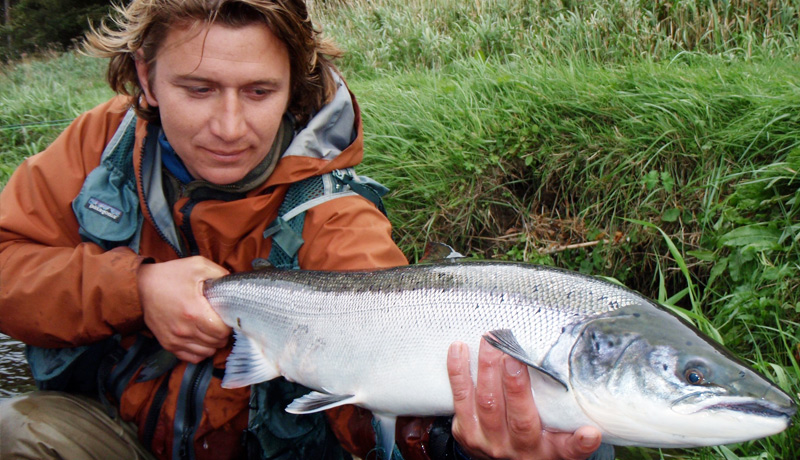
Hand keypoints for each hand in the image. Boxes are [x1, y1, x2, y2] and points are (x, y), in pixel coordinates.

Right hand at [137, 256, 231, 362]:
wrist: (141, 285)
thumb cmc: (171, 275)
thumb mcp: (198, 265)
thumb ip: (220, 274)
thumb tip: (233, 284)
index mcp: (193, 312)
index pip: (222, 331)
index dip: (229, 324)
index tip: (226, 315)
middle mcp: (184, 330)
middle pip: (216, 343)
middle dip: (223, 333)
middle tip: (220, 321)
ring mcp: (175, 339)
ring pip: (206, 352)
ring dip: (213, 343)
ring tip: (211, 329)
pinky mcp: (167, 344)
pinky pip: (192, 357)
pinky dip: (200, 351)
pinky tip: (201, 339)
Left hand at [447, 339, 601, 459]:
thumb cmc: (535, 443)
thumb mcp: (557, 445)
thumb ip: (573, 438)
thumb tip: (592, 432)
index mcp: (545, 451)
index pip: (565, 448)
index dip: (578, 442)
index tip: (590, 432)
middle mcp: (515, 449)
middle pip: (518, 418)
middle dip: (515, 384)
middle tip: (514, 353)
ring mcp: (486, 441)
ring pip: (485, 404)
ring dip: (486, 369)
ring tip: (489, 342)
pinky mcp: (464, 431)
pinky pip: (459, 399)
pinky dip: (458, 372)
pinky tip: (459, 349)